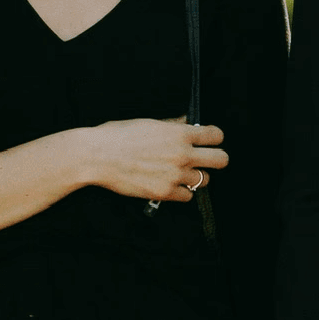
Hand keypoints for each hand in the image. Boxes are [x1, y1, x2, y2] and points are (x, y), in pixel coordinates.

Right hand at [82, 119, 226, 200]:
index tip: (209, 140)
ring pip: (204, 180)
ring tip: (182, 172)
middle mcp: (182, 154)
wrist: (96, 156)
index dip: (214, 137)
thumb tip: (188, 123)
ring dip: (196, 176)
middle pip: (221, 160)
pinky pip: (188, 196)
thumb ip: (173, 125)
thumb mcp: (149, 123)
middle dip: (216, 158)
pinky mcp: (164, 192)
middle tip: (205, 159)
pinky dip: (182, 191)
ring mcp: (175, 175)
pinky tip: (171, 184)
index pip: (216, 135)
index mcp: (179, 134)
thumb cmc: (118, 136)